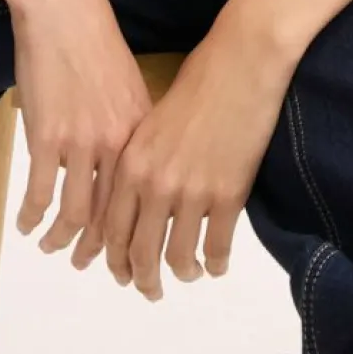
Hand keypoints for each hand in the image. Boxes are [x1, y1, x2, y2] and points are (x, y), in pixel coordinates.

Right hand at [8, 0, 153, 261]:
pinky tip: (26, 224)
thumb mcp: (125, 85)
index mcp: (141, 132)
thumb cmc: (92, 41)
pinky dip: (33, 217)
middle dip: (101, 251)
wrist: (63, 8)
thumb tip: (122, 163)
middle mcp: (119, 144)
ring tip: (52, 249)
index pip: (142, 200)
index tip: (125, 256)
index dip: (133, 236)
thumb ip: (126, 127)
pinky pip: (41, 194)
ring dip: (62, 241)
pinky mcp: (49, 137)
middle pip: (113, 217)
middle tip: (90, 266)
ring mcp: (84, 143)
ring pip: (76, 215)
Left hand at [74, 21, 294, 300]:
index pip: (112, 228)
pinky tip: (216, 264)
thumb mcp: (153, 122)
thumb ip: (141, 161)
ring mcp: (192, 192)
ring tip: (186, 275)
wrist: (239, 63)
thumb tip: (138, 199)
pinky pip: (216, 248)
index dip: (115, 258)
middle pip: (140, 252)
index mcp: (131, 162)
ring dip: (181, 274)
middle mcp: (155, 183)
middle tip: (149, 290)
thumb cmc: (197, 82)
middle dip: (142, 279)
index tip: (120, 272)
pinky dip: (214, 264)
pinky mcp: (229, 195)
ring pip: (178, 257)